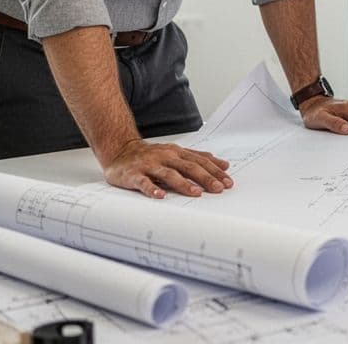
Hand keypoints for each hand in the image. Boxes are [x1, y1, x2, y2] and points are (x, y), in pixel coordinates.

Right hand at [104, 139, 232, 198]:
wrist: (120, 150)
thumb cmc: (152, 155)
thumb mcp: (177, 153)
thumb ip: (199, 158)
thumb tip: (224, 164)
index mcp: (177, 153)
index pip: (200, 162)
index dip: (215, 171)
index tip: (228, 182)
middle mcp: (165, 157)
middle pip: (189, 167)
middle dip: (205, 178)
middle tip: (218, 189)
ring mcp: (149, 165)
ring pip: (169, 174)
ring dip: (183, 184)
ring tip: (196, 193)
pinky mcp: (134, 174)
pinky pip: (143, 182)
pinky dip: (152, 189)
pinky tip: (160, 196)